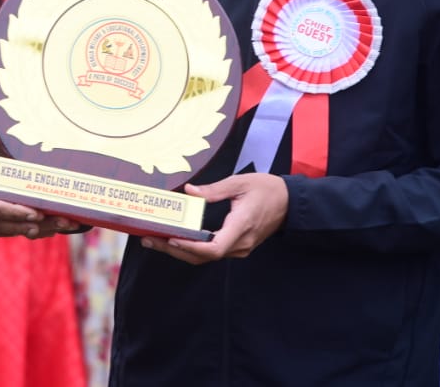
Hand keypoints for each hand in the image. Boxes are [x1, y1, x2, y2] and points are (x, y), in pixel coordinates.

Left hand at [139, 173, 287, 264]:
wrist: (290, 203)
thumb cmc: (267, 189)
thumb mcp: (240, 183)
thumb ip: (214, 190)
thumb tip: (189, 191)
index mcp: (241, 226)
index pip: (213, 248)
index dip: (190, 247)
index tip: (171, 238)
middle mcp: (240, 244)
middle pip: (203, 256)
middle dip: (174, 250)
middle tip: (149, 240)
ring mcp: (240, 248)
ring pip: (206, 257)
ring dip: (180, 251)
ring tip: (155, 241)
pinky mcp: (238, 246)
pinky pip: (212, 252)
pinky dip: (192, 249)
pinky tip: (175, 239)